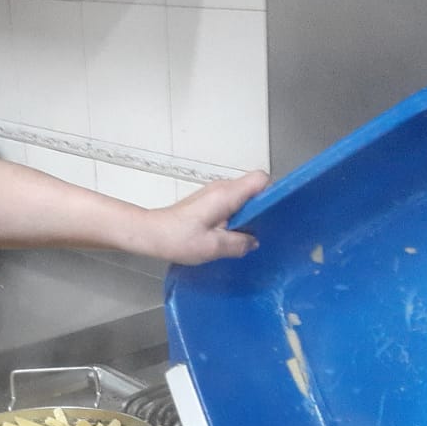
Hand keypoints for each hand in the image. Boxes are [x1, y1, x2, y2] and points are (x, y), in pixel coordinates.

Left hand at [147, 169, 270, 264]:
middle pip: (254, 188)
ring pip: (244, 198)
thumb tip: (254, 242)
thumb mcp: (213, 246)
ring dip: (249, 215)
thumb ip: (239, 244)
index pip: (261, 179)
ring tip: (249, 236)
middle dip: (263, 207)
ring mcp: (215, 194)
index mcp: (227, 194)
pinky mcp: (208, 202)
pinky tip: (233, 236)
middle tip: (264, 230)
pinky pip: (233, 204)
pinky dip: (238, 217)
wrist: (151, 234)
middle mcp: (222, 188)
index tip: (275, 213)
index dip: (272, 193)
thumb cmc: (177, 238)